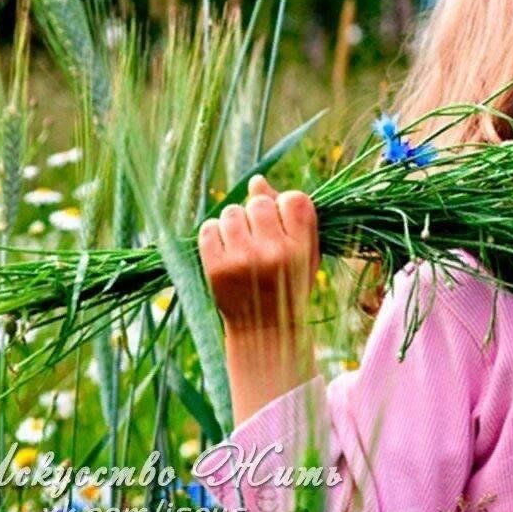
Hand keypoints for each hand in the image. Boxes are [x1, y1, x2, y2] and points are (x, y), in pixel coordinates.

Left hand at [198, 175, 318, 330]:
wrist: (264, 331)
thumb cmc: (288, 287)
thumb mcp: (303, 254)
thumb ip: (289, 217)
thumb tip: (257, 180)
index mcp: (302, 248)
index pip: (294, 199)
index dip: (285, 207)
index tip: (282, 225)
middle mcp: (274, 252)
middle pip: (259, 203)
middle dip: (257, 215)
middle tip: (259, 237)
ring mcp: (243, 259)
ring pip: (232, 212)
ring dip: (235, 224)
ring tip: (241, 245)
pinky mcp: (216, 267)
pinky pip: (209, 228)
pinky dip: (215, 234)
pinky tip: (225, 250)